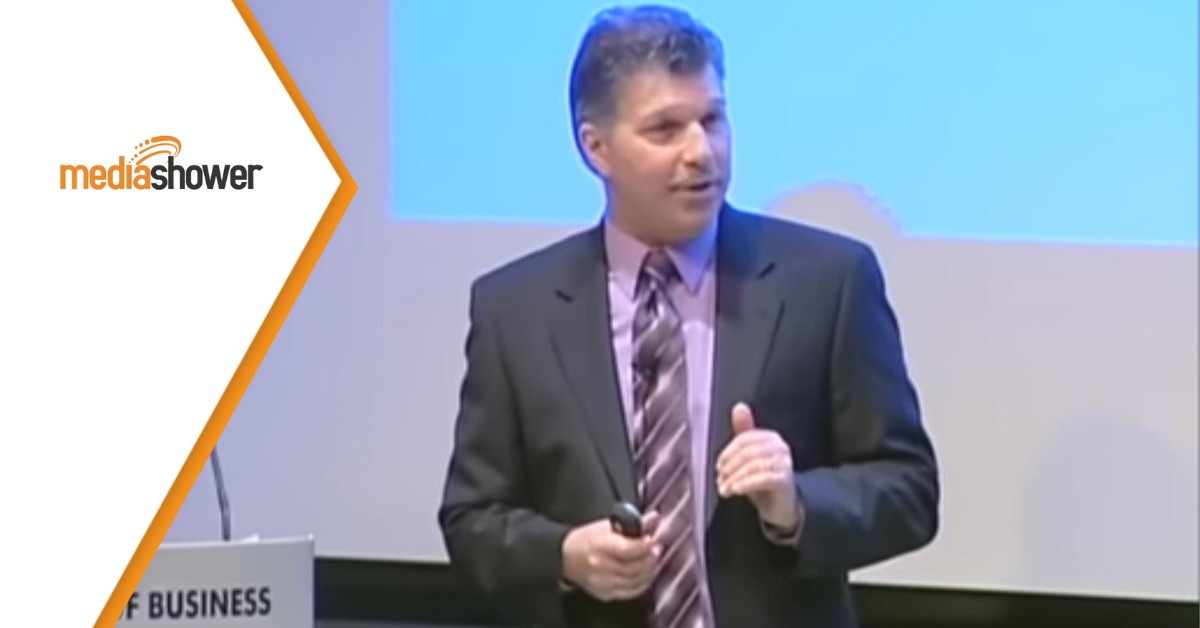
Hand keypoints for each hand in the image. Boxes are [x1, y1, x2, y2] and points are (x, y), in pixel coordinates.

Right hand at [561, 512, 661, 600]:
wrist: (565, 557)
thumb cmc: (586, 539)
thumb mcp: (606, 525)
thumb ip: (633, 523)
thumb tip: (654, 517)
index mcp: (600, 546)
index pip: (628, 549)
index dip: (644, 545)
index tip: (652, 539)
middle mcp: (601, 566)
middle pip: (634, 567)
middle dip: (649, 558)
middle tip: (656, 548)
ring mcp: (603, 583)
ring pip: (635, 581)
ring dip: (648, 571)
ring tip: (652, 560)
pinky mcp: (605, 594)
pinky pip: (630, 592)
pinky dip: (641, 584)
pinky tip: (645, 575)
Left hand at [716, 402, 799, 531]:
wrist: (783, 506)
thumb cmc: (763, 479)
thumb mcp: (750, 457)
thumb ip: (743, 433)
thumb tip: (739, 407)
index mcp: (770, 438)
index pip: (744, 439)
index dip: (728, 452)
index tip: (718, 467)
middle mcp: (780, 447)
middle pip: (747, 452)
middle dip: (730, 467)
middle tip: (720, 479)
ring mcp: (784, 463)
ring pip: (753, 466)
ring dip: (734, 478)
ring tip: (724, 489)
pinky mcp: (785, 480)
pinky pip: (762, 478)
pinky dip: (745, 484)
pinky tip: (735, 491)